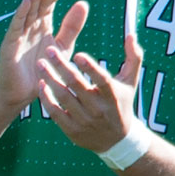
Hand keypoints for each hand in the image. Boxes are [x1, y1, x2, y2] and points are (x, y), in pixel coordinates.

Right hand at [0, 0, 87, 109]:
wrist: (22, 93)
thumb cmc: (42, 70)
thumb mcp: (62, 47)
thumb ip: (71, 27)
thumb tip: (83, 3)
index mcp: (43, 26)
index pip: (50, 5)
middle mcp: (30, 27)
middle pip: (40, 4)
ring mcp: (19, 34)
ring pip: (27, 12)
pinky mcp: (10, 45)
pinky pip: (15, 27)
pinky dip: (20, 14)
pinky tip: (27, 3)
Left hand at [38, 28, 143, 152]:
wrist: (117, 140)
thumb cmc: (122, 103)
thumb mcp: (131, 82)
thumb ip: (134, 57)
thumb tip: (131, 34)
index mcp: (113, 96)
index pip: (102, 80)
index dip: (91, 68)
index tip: (78, 54)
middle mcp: (99, 109)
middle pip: (77, 85)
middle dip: (61, 66)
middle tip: (49, 50)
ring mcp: (85, 121)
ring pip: (63, 98)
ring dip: (50, 79)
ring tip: (40, 64)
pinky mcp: (72, 130)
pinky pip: (56, 113)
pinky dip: (47, 99)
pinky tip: (41, 84)